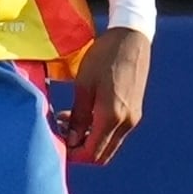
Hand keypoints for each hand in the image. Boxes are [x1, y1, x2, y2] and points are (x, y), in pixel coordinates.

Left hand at [59, 28, 150, 164]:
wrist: (131, 38)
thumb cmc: (104, 57)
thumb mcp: (84, 85)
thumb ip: (78, 116)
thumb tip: (71, 140)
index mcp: (112, 117)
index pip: (92, 153)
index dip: (73, 155)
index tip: (57, 145)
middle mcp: (126, 123)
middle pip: (102, 155)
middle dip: (80, 151)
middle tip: (62, 135)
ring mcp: (133, 118)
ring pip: (109, 143)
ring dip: (89, 139)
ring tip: (68, 121)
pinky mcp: (135, 110)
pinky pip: (116, 131)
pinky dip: (99, 130)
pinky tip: (84, 114)